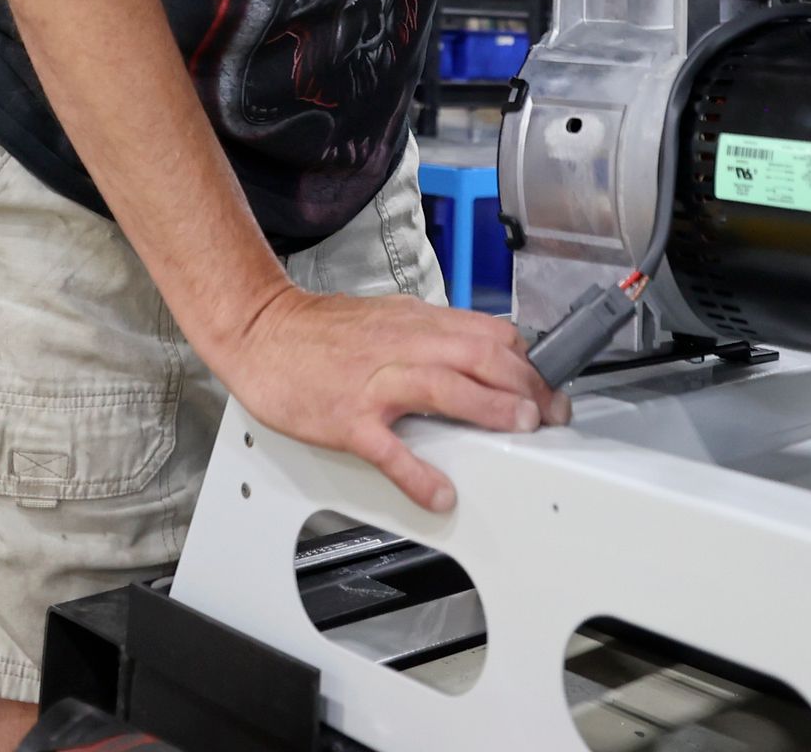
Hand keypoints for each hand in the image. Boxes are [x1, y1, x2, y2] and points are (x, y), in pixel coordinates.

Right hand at [206, 284, 567, 512]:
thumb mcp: (388, 318)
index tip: (547, 386)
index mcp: (416, 323)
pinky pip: (388, 448)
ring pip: (444, 387)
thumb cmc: (321, 332)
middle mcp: (402, 346)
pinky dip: (417, 472)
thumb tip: (480, 355)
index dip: (528, 361)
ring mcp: (375, 381)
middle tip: (548, 413)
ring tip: (520, 428)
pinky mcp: (347, 417)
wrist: (261, 332)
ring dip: (490, 407)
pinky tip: (439, 492)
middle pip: (479, 355)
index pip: (490, 334)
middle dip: (525, 383)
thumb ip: (432, 336)